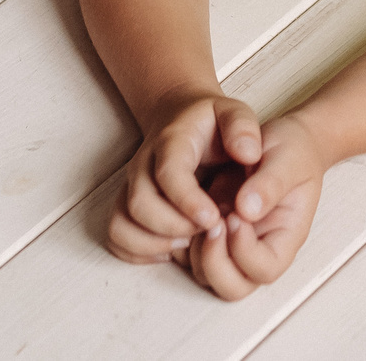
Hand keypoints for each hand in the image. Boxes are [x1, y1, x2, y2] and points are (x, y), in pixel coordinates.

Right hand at [106, 89, 261, 265]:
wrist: (181, 118)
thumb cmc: (212, 122)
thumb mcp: (234, 113)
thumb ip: (243, 128)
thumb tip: (248, 155)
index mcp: (172, 141)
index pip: (168, 173)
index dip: (188, 201)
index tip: (214, 218)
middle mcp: (143, 164)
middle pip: (140, 204)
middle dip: (174, 227)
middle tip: (209, 230)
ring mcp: (130, 185)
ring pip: (121, 224)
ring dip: (154, 243)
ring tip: (190, 242)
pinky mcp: (126, 203)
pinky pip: (117, 235)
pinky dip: (138, 251)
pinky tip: (171, 248)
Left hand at [185, 111, 329, 300]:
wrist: (279, 139)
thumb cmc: (292, 150)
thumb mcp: (288, 159)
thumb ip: (270, 183)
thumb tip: (247, 209)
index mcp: (286, 237)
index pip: (265, 269)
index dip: (246, 251)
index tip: (235, 215)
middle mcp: (258, 250)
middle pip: (234, 287)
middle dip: (215, 262)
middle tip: (212, 223)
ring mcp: (233, 246)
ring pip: (206, 276)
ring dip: (196, 251)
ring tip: (202, 213)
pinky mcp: (212, 235)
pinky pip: (188, 256)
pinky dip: (182, 241)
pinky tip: (189, 210)